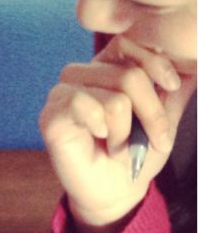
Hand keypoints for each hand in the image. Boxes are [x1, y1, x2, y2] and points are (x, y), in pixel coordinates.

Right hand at [40, 36, 195, 232]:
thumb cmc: (137, 152)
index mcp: (105, 66)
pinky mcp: (50, 115)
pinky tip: (100, 139)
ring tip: (119, 144)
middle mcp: (81, 74)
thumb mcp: (165, 117)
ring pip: (113, 98)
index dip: (155, 63)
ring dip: (126, 130)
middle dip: (152, 114)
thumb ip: (175, 88)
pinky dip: (104, 129)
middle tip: (152, 139)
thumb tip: (194, 63)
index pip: (127, 42)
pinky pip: (84, 107)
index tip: (171, 86)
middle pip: (128, 75)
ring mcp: (62, 93)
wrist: (117, 190)